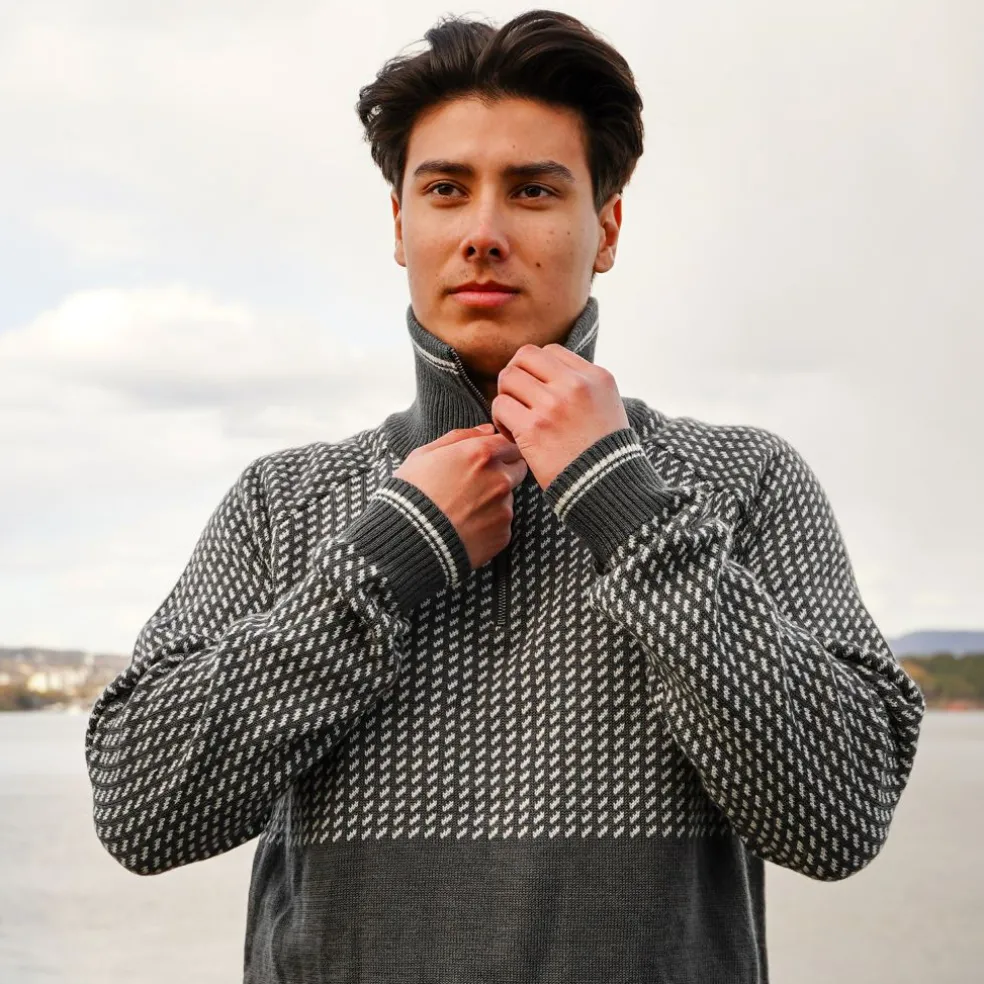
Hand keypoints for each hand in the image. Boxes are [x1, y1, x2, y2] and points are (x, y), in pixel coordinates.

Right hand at [393, 424, 527, 569]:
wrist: (409, 539)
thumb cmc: (411, 494)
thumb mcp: (424, 455)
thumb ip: (460, 437)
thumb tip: (486, 430)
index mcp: (481, 454)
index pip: (509, 443)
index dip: (499, 449)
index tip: (486, 458)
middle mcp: (499, 479)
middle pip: (518, 468)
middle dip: (503, 471)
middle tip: (475, 484)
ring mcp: (504, 508)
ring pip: (509, 497)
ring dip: (495, 500)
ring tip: (465, 509)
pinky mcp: (503, 533)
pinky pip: (502, 523)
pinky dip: (489, 524)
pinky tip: (467, 527)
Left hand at [491, 343, 629, 489]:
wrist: (607, 487)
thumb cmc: (604, 453)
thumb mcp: (607, 407)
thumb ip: (582, 386)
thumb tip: (546, 374)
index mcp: (596, 376)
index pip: (551, 351)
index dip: (536, 370)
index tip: (538, 391)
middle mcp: (576, 384)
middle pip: (525, 356)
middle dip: (516, 376)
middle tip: (519, 400)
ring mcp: (554, 404)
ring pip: (508, 378)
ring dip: (506, 398)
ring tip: (517, 420)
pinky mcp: (534, 427)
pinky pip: (500, 406)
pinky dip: (501, 420)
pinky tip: (515, 436)